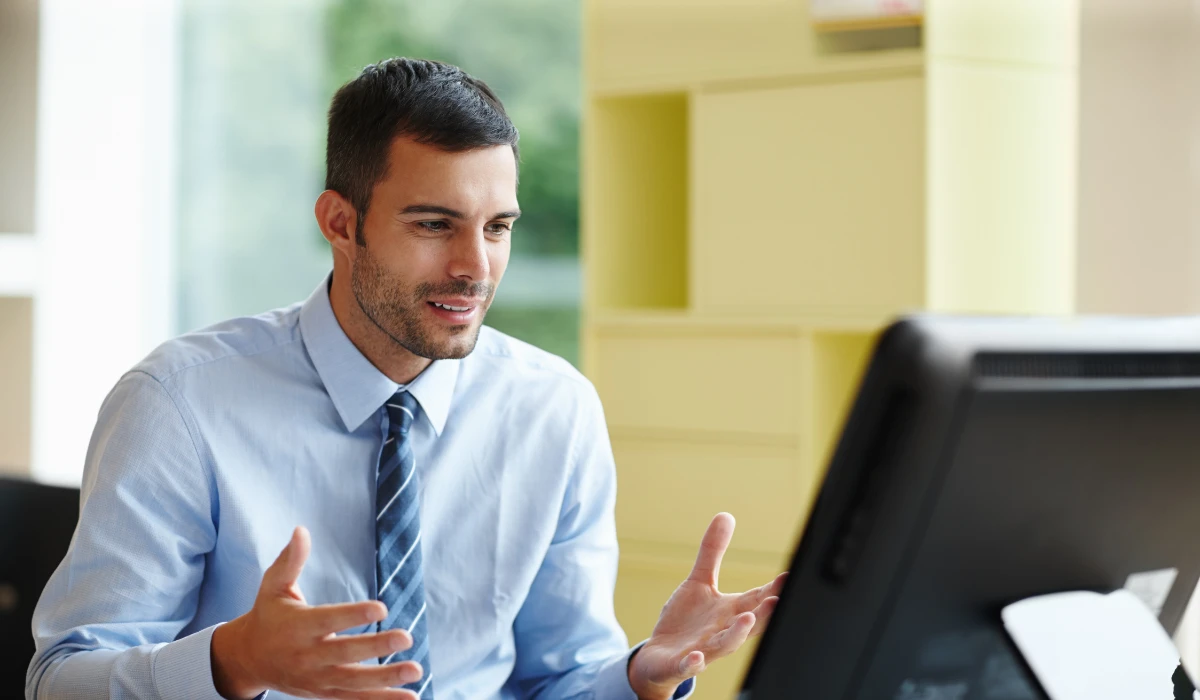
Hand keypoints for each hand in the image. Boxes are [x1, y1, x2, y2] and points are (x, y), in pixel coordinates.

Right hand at [211, 526, 423, 699]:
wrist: (249, 659)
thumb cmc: (268, 615)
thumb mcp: (272, 586)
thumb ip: (289, 561)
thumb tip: (301, 530)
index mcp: (298, 626)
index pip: (329, 620)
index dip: (354, 615)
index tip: (381, 607)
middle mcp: (308, 656)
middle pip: (345, 654)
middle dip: (376, 647)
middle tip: (406, 637)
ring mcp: (317, 679)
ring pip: (354, 682)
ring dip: (387, 679)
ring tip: (416, 669)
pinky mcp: (325, 693)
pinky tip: (411, 697)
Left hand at [627, 513, 786, 699]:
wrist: (660, 658)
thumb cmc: (687, 621)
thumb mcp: (699, 582)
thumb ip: (713, 552)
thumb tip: (726, 515)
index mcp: (730, 612)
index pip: (756, 599)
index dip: (773, 590)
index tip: (790, 577)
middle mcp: (722, 632)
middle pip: (749, 623)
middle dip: (764, 613)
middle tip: (778, 600)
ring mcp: (704, 650)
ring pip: (725, 645)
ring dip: (737, 635)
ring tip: (747, 620)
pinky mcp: (681, 663)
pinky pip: (690, 666)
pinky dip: (694, 663)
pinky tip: (697, 656)